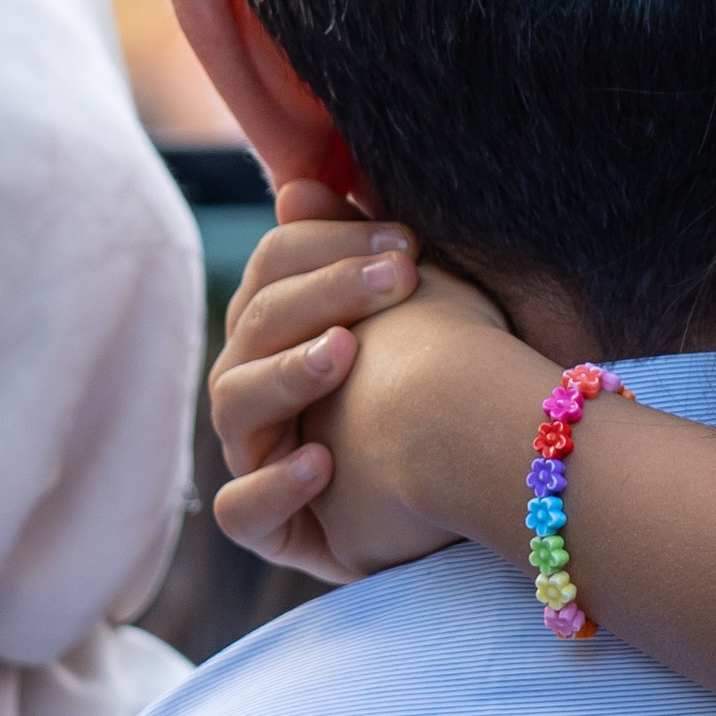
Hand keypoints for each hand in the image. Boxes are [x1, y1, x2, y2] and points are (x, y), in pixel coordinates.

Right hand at [208, 185, 502, 578]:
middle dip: (323, 294)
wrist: (480, 473)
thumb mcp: (413, 305)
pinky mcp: (275, 528)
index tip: (407, 245)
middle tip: (397, 280)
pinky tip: (322, 463)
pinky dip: (274, 485)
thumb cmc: (440, 373)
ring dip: (289, 373)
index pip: (274, 267)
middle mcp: (257, 386)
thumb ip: (356, 245)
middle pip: (254, 326)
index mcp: (282, 326)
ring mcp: (259, 456)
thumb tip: (296, 188)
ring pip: (235, 405)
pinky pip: (243, 511)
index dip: (330, 246)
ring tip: (345, 353)